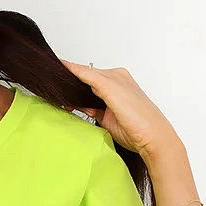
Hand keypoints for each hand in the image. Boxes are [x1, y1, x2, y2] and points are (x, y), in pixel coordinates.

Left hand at [60, 59, 181, 159]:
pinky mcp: (110, 85)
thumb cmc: (137, 131)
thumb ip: (95, 110)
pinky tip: (60, 67)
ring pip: (85, 74)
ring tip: (51, 79)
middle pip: (87, 75)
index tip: (59, 85)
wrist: (154, 137)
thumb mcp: (109, 119)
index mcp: (120, 83)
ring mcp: (115, 79)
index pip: (92, 79)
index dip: (75, 83)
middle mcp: (118, 77)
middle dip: (70, 82)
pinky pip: (86, 75)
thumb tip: (81, 107)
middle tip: (51, 85)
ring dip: (69, 77)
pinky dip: (73, 71)